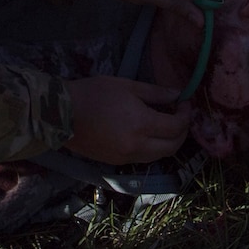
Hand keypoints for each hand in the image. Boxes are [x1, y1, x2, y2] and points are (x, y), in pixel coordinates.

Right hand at [63, 76, 192, 163]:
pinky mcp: (116, 163)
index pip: (176, 126)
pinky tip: (147, 133)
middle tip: (180, 116)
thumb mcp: (126, 86)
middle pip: (172, 146)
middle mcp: (137, 146)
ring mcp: (126, 157)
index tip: (184, 103)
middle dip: (182, 132)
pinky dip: (152, 148)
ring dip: (168, 142)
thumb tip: (177, 95)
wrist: (61, 114)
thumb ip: (155, 93)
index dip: (186, 115)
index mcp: (141, 124)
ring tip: (165, 124)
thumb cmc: (93, 93)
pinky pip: (143, 158)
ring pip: (159, 156)